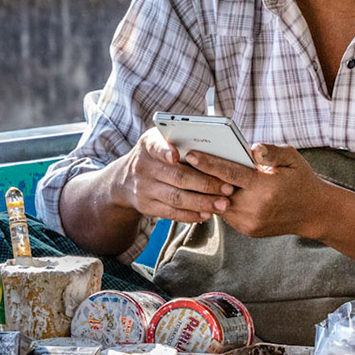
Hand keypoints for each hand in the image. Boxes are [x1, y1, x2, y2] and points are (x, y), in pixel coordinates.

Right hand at [114, 128, 235, 224]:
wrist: (126, 179)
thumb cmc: (157, 154)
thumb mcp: (160, 140)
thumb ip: (179, 139)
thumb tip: (215, 143)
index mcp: (148, 145)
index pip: (155, 147)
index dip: (165, 151)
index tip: (175, 155)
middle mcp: (143, 167)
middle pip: (177, 177)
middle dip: (206, 183)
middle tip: (228, 188)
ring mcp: (144, 189)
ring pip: (176, 198)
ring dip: (203, 202)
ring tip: (223, 204)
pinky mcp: (147, 207)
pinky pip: (171, 213)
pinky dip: (191, 214)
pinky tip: (208, 213)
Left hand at [184, 143, 331, 239]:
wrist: (313, 213)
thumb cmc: (301, 180)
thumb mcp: (292, 159)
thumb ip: (271, 152)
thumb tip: (252, 148)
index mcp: (265, 187)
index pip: (230, 173)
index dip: (208, 163)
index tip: (191, 155)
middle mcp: (255, 207)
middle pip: (219, 190)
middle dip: (202, 177)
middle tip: (186, 163)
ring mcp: (250, 222)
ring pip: (219, 204)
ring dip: (209, 191)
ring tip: (197, 175)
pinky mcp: (248, 230)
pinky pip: (227, 214)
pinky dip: (221, 201)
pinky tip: (217, 190)